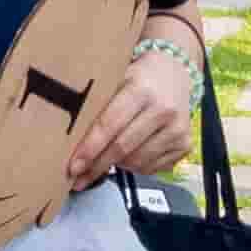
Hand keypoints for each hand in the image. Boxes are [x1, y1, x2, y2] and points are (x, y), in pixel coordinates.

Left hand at [67, 37, 198, 187]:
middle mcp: (163, 110)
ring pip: (136, 162)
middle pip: (122, 148)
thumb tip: (65, 136)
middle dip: (96, 166)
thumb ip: (98, 104)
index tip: (72, 166)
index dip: (89, 148)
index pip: (110, 125)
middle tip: (77, 178)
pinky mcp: (185, 144)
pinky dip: (134, 166)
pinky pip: (151, 167)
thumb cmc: (138, 77)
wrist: (176, 72)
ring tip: (103, 160)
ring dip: (115, 166)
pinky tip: (127, 155)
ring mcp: (177, 129)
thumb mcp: (117, 78)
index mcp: (142, 90)